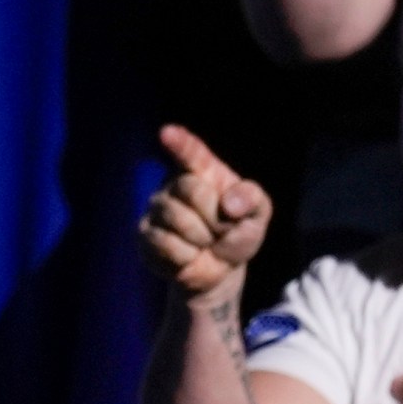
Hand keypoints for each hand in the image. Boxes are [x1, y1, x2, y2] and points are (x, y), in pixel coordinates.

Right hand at [142, 125, 271, 298]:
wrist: (220, 270)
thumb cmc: (237, 232)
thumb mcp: (257, 214)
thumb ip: (252, 199)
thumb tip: (229, 204)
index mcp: (203, 171)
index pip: (191, 153)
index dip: (180, 143)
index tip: (166, 133)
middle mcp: (175, 184)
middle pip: (191, 190)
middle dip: (215, 217)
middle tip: (220, 229)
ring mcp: (157, 209)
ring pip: (179, 219)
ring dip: (201, 239)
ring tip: (203, 243)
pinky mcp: (145, 234)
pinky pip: (167, 244)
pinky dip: (186, 256)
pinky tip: (188, 255)